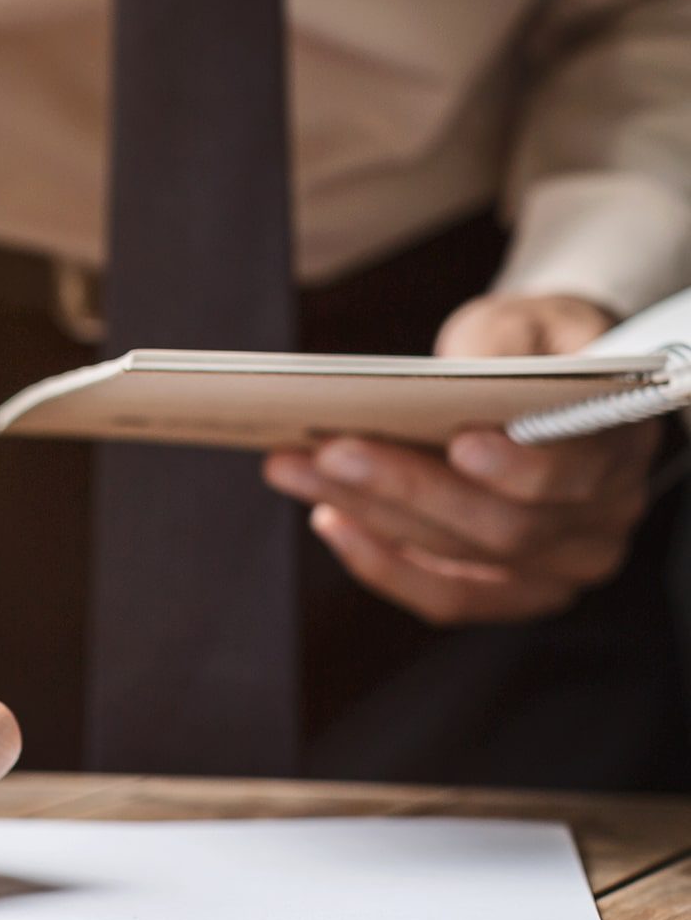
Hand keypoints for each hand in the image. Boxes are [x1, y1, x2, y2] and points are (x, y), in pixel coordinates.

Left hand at [264, 293, 658, 625]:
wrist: (542, 381)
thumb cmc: (528, 348)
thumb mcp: (520, 323)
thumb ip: (496, 350)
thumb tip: (442, 386)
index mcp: (621, 443)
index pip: (576, 470)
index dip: (520, 465)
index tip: (459, 441)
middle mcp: (604, 518)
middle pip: (505, 525)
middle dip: (409, 487)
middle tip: (329, 449)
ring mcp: (561, 567)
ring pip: (464, 558)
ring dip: (374, 516)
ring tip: (298, 470)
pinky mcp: (513, 592)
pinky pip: (447, 596)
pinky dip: (383, 564)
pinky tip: (328, 517)